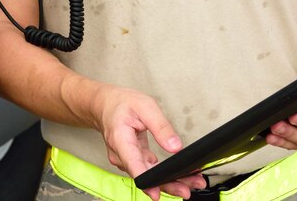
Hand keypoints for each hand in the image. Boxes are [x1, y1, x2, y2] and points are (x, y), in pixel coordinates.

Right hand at [92, 85, 207, 199]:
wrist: (105, 104)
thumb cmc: (121, 103)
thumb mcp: (145, 106)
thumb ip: (161, 127)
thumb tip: (175, 147)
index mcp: (120, 139)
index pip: (132, 164)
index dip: (145, 181)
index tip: (156, 193)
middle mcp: (121, 154)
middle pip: (144, 175)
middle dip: (167, 184)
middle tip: (187, 189)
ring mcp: (126, 159)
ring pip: (147, 175)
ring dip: (169, 180)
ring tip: (191, 181)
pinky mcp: (132, 159)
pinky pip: (147, 169)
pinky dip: (163, 173)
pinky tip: (179, 175)